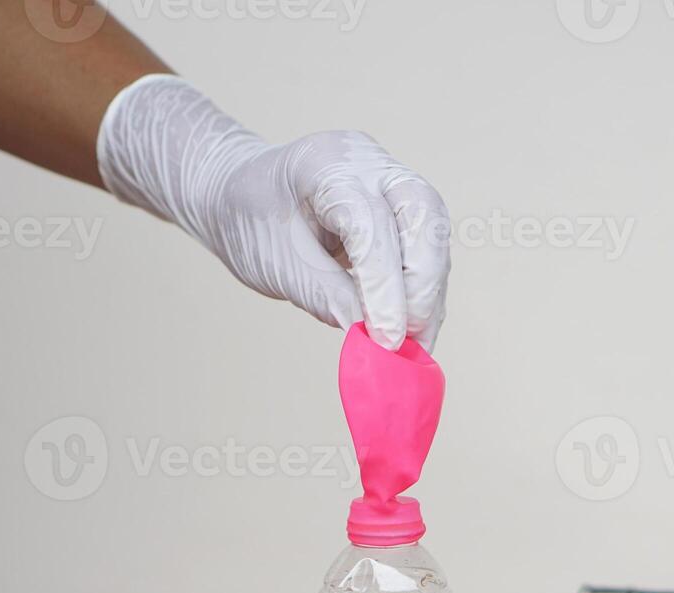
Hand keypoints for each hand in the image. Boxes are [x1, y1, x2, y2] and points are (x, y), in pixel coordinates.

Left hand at [98, 75, 449, 351]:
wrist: (240, 194)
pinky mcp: (402, 207)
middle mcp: (368, 162)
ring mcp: (390, 180)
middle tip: (406, 340)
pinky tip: (413, 332)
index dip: (383, 283)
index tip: (386, 338)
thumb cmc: (249, 220)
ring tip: (414, 348)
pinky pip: (426, 248)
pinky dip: (423, 293)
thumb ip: (323, 294)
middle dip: (422, 282)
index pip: (369, 221)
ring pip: (433, 233)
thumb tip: (372, 338)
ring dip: (429, 295)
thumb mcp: (274, 262)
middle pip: (422, 213)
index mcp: (325, 163)